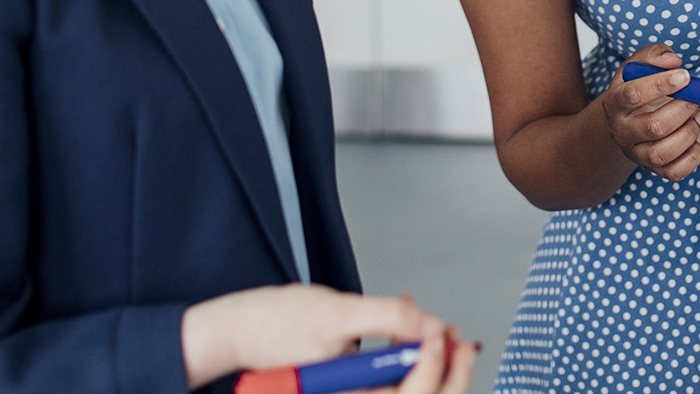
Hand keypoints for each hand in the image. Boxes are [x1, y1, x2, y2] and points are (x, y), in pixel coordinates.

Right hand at [181, 284, 468, 388]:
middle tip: (461, 341)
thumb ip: (386, 318)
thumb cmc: (275, 324)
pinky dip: (406, 364)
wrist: (238, 328)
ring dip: (431, 368)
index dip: (440, 366)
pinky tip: (415, 340)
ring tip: (445, 339)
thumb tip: (427, 321)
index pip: (413, 392)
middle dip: (446, 373)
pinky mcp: (348, 388)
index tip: (451, 335)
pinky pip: (386, 384)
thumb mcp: (337, 313)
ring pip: (406, 392)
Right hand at [599, 44, 699, 182]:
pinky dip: (694, 154)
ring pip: (663, 154)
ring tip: (699, 113)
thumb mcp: (640, 65)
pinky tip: (696, 134)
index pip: (633, 95)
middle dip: (684, 108)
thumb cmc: (639, 87)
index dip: (662, 84)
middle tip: (698, 96)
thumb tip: (674, 62)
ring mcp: (636, 154)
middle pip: (654, 126)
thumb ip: (655, 55)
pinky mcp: (654, 170)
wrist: (630, 119)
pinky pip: (675, 172)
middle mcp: (621, 132)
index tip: (685, 75)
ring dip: (690, 131)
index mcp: (614, 103)